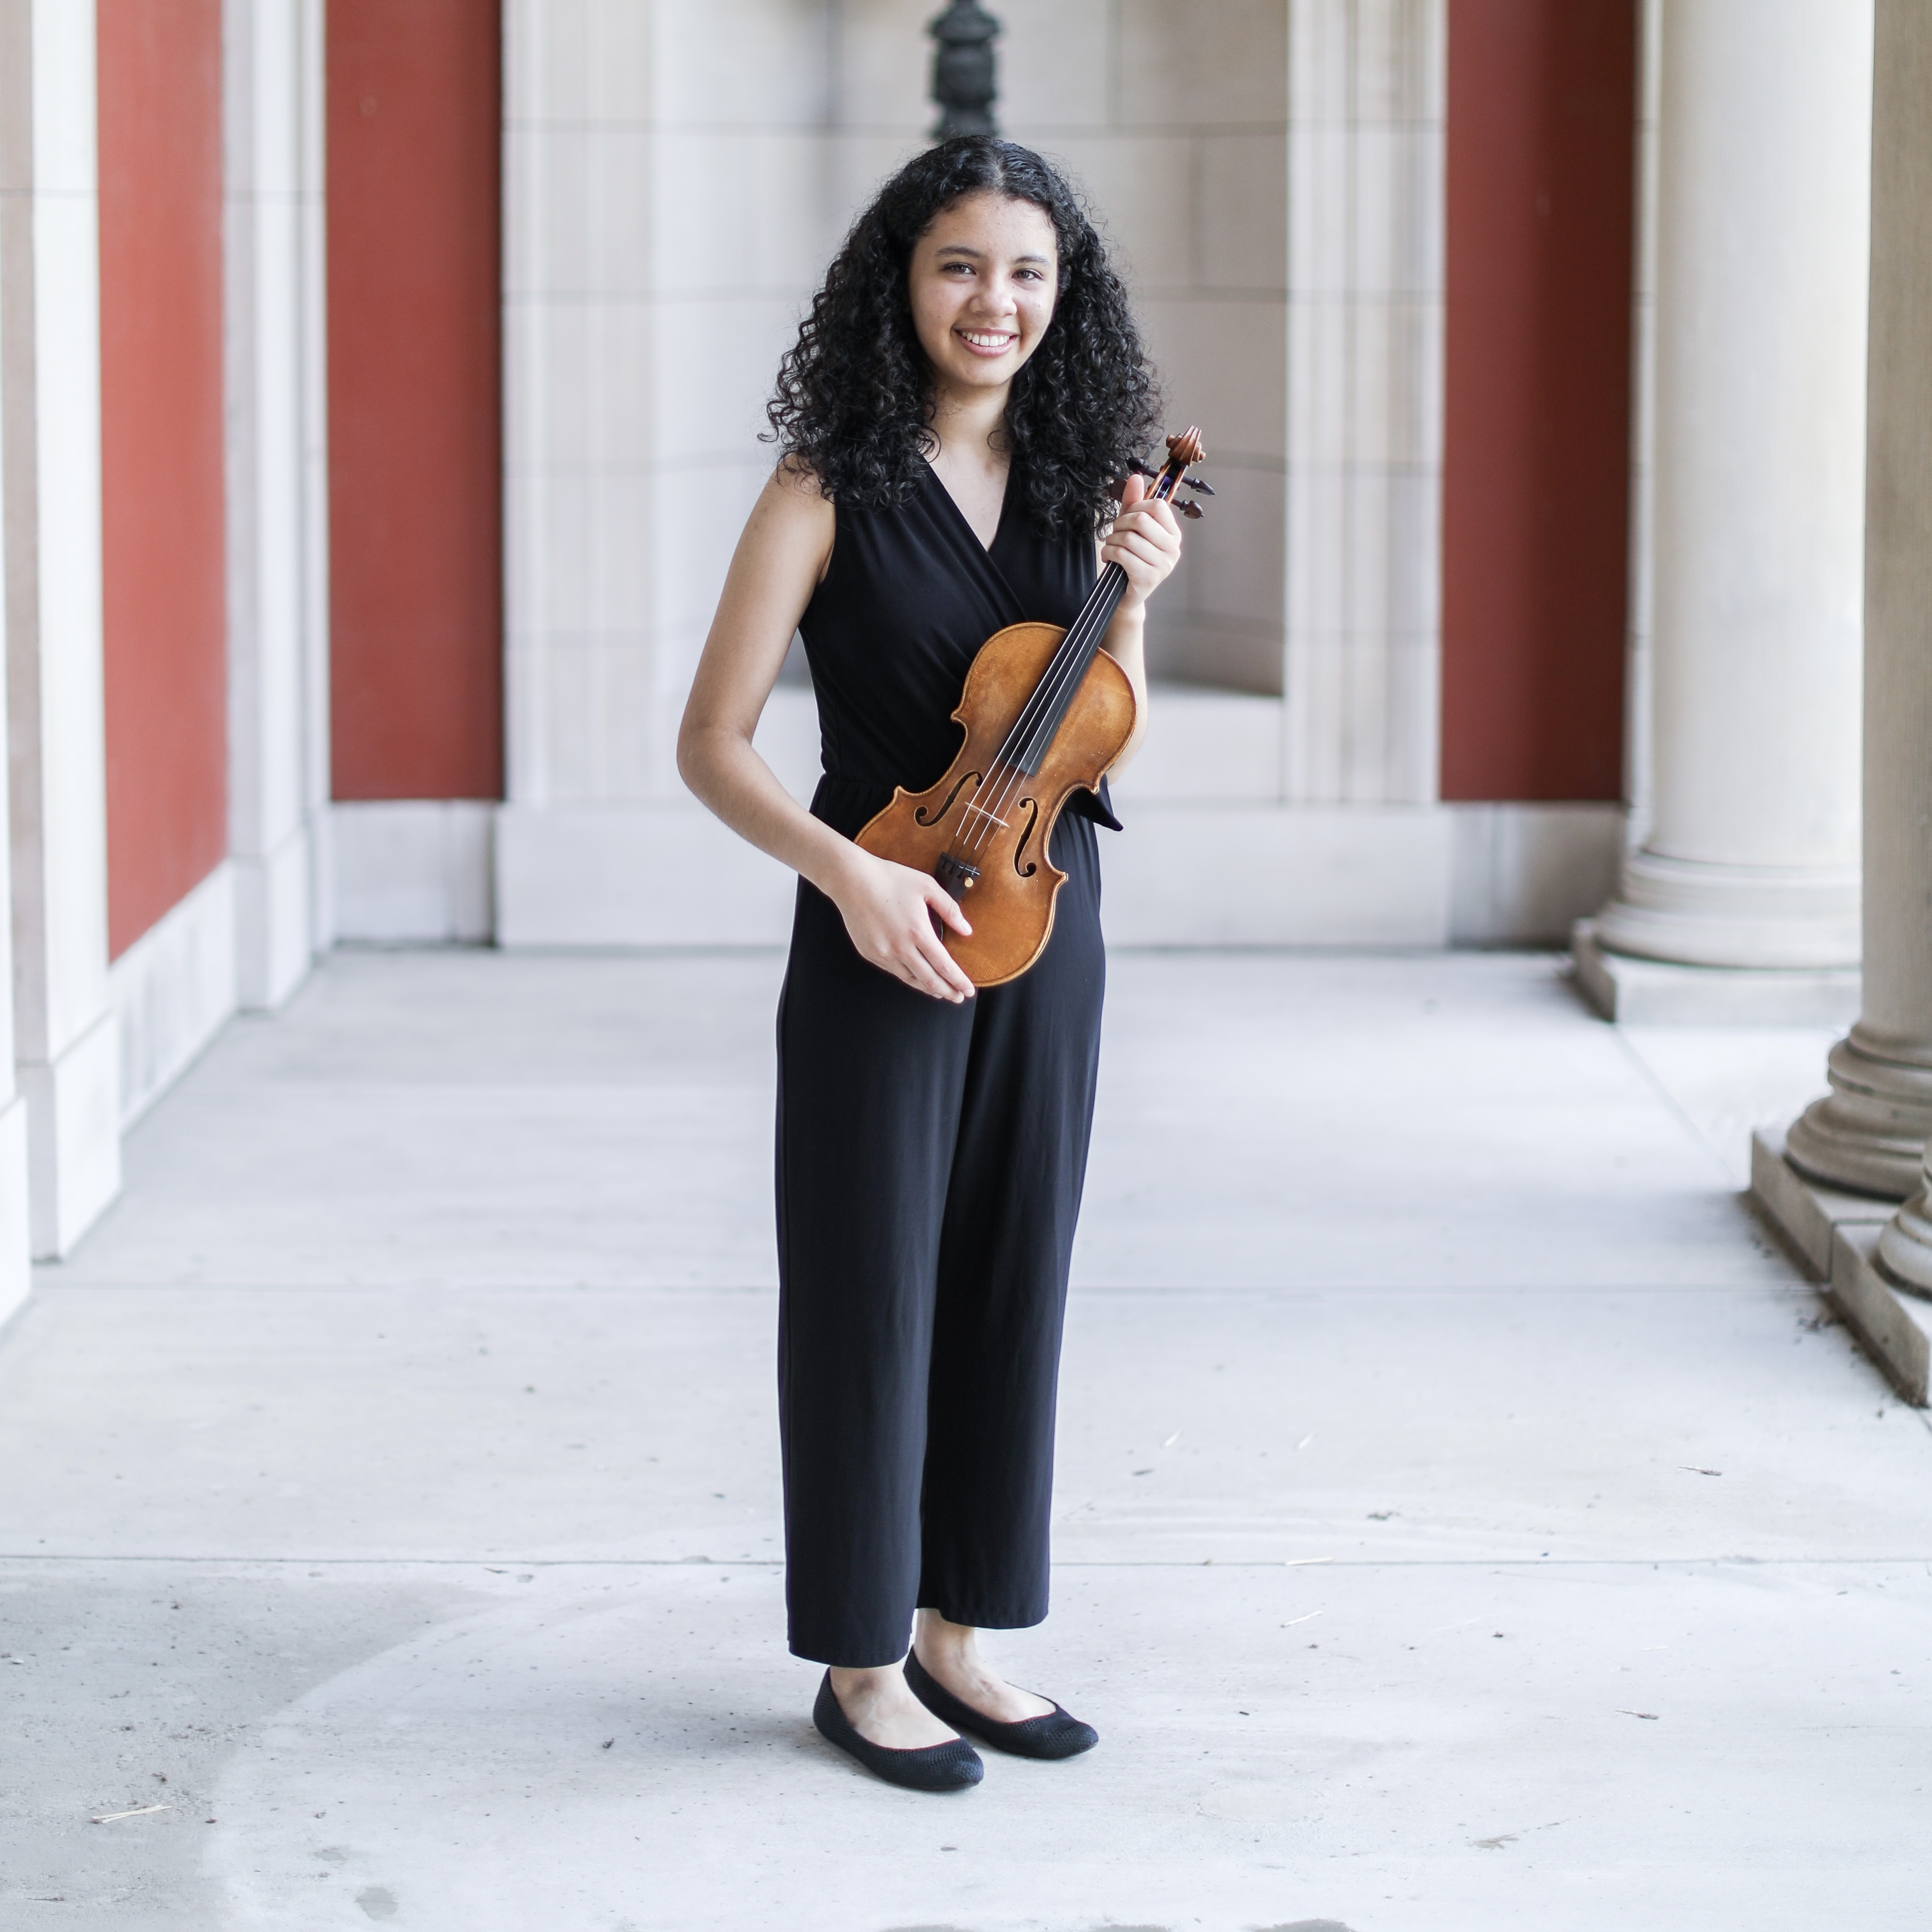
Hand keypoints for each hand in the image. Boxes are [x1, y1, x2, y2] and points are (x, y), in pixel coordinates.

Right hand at [827, 848, 975, 1001]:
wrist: (852, 880)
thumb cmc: (889, 878)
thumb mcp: (927, 886)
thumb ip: (950, 909)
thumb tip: (966, 929)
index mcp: (918, 932)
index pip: (945, 966)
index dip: (959, 981)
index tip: (968, 990)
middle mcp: (900, 948)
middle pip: (929, 980)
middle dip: (947, 992)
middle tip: (958, 997)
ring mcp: (883, 953)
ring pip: (910, 979)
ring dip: (927, 988)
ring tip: (939, 992)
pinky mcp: (870, 953)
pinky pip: (893, 971)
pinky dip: (908, 978)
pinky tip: (916, 977)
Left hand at [1102, 471, 1182, 611]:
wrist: (1127, 595)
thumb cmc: (1131, 559)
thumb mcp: (1132, 528)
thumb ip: (1134, 503)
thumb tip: (1135, 477)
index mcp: (1173, 534)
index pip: (1158, 506)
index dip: (1136, 507)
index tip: (1127, 517)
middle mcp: (1172, 549)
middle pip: (1141, 520)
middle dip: (1120, 524)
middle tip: (1115, 533)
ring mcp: (1162, 565)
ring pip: (1129, 538)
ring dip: (1112, 541)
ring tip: (1111, 547)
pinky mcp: (1148, 577)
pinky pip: (1122, 555)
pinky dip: (1109, 553)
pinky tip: (1109, 557)